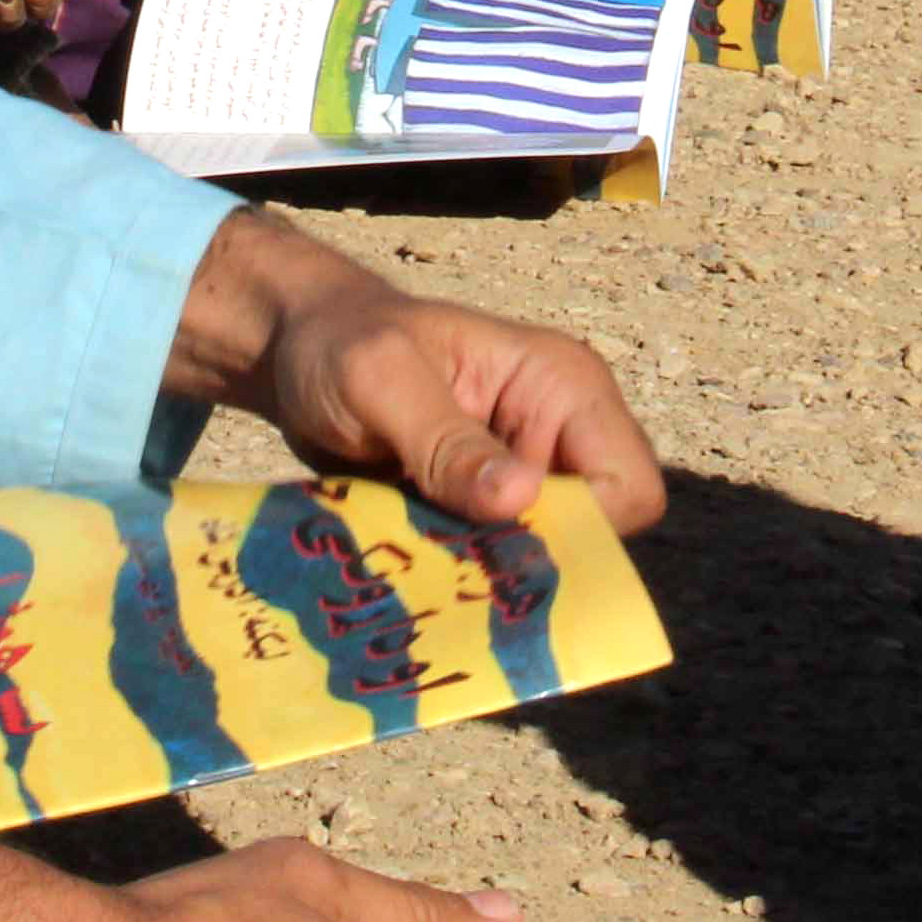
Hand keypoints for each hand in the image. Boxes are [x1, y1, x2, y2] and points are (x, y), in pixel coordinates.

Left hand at [167, 205, 663, 535]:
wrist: (293, 352)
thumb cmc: (339, 342)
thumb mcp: (379, 380)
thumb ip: (445, 439)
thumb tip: (520, 500)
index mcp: (563, 388)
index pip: (628, 489)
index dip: (580, 531)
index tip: (496, 538)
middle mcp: (556, 439)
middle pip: (589, 542)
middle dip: (525, 566)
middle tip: (448, 568)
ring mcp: (517, 480)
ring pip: (536, 565)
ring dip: (482, 578)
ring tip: (418, 567)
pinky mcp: (477, 513)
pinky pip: (490, 568)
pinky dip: (454, 578)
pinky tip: (407, 571)